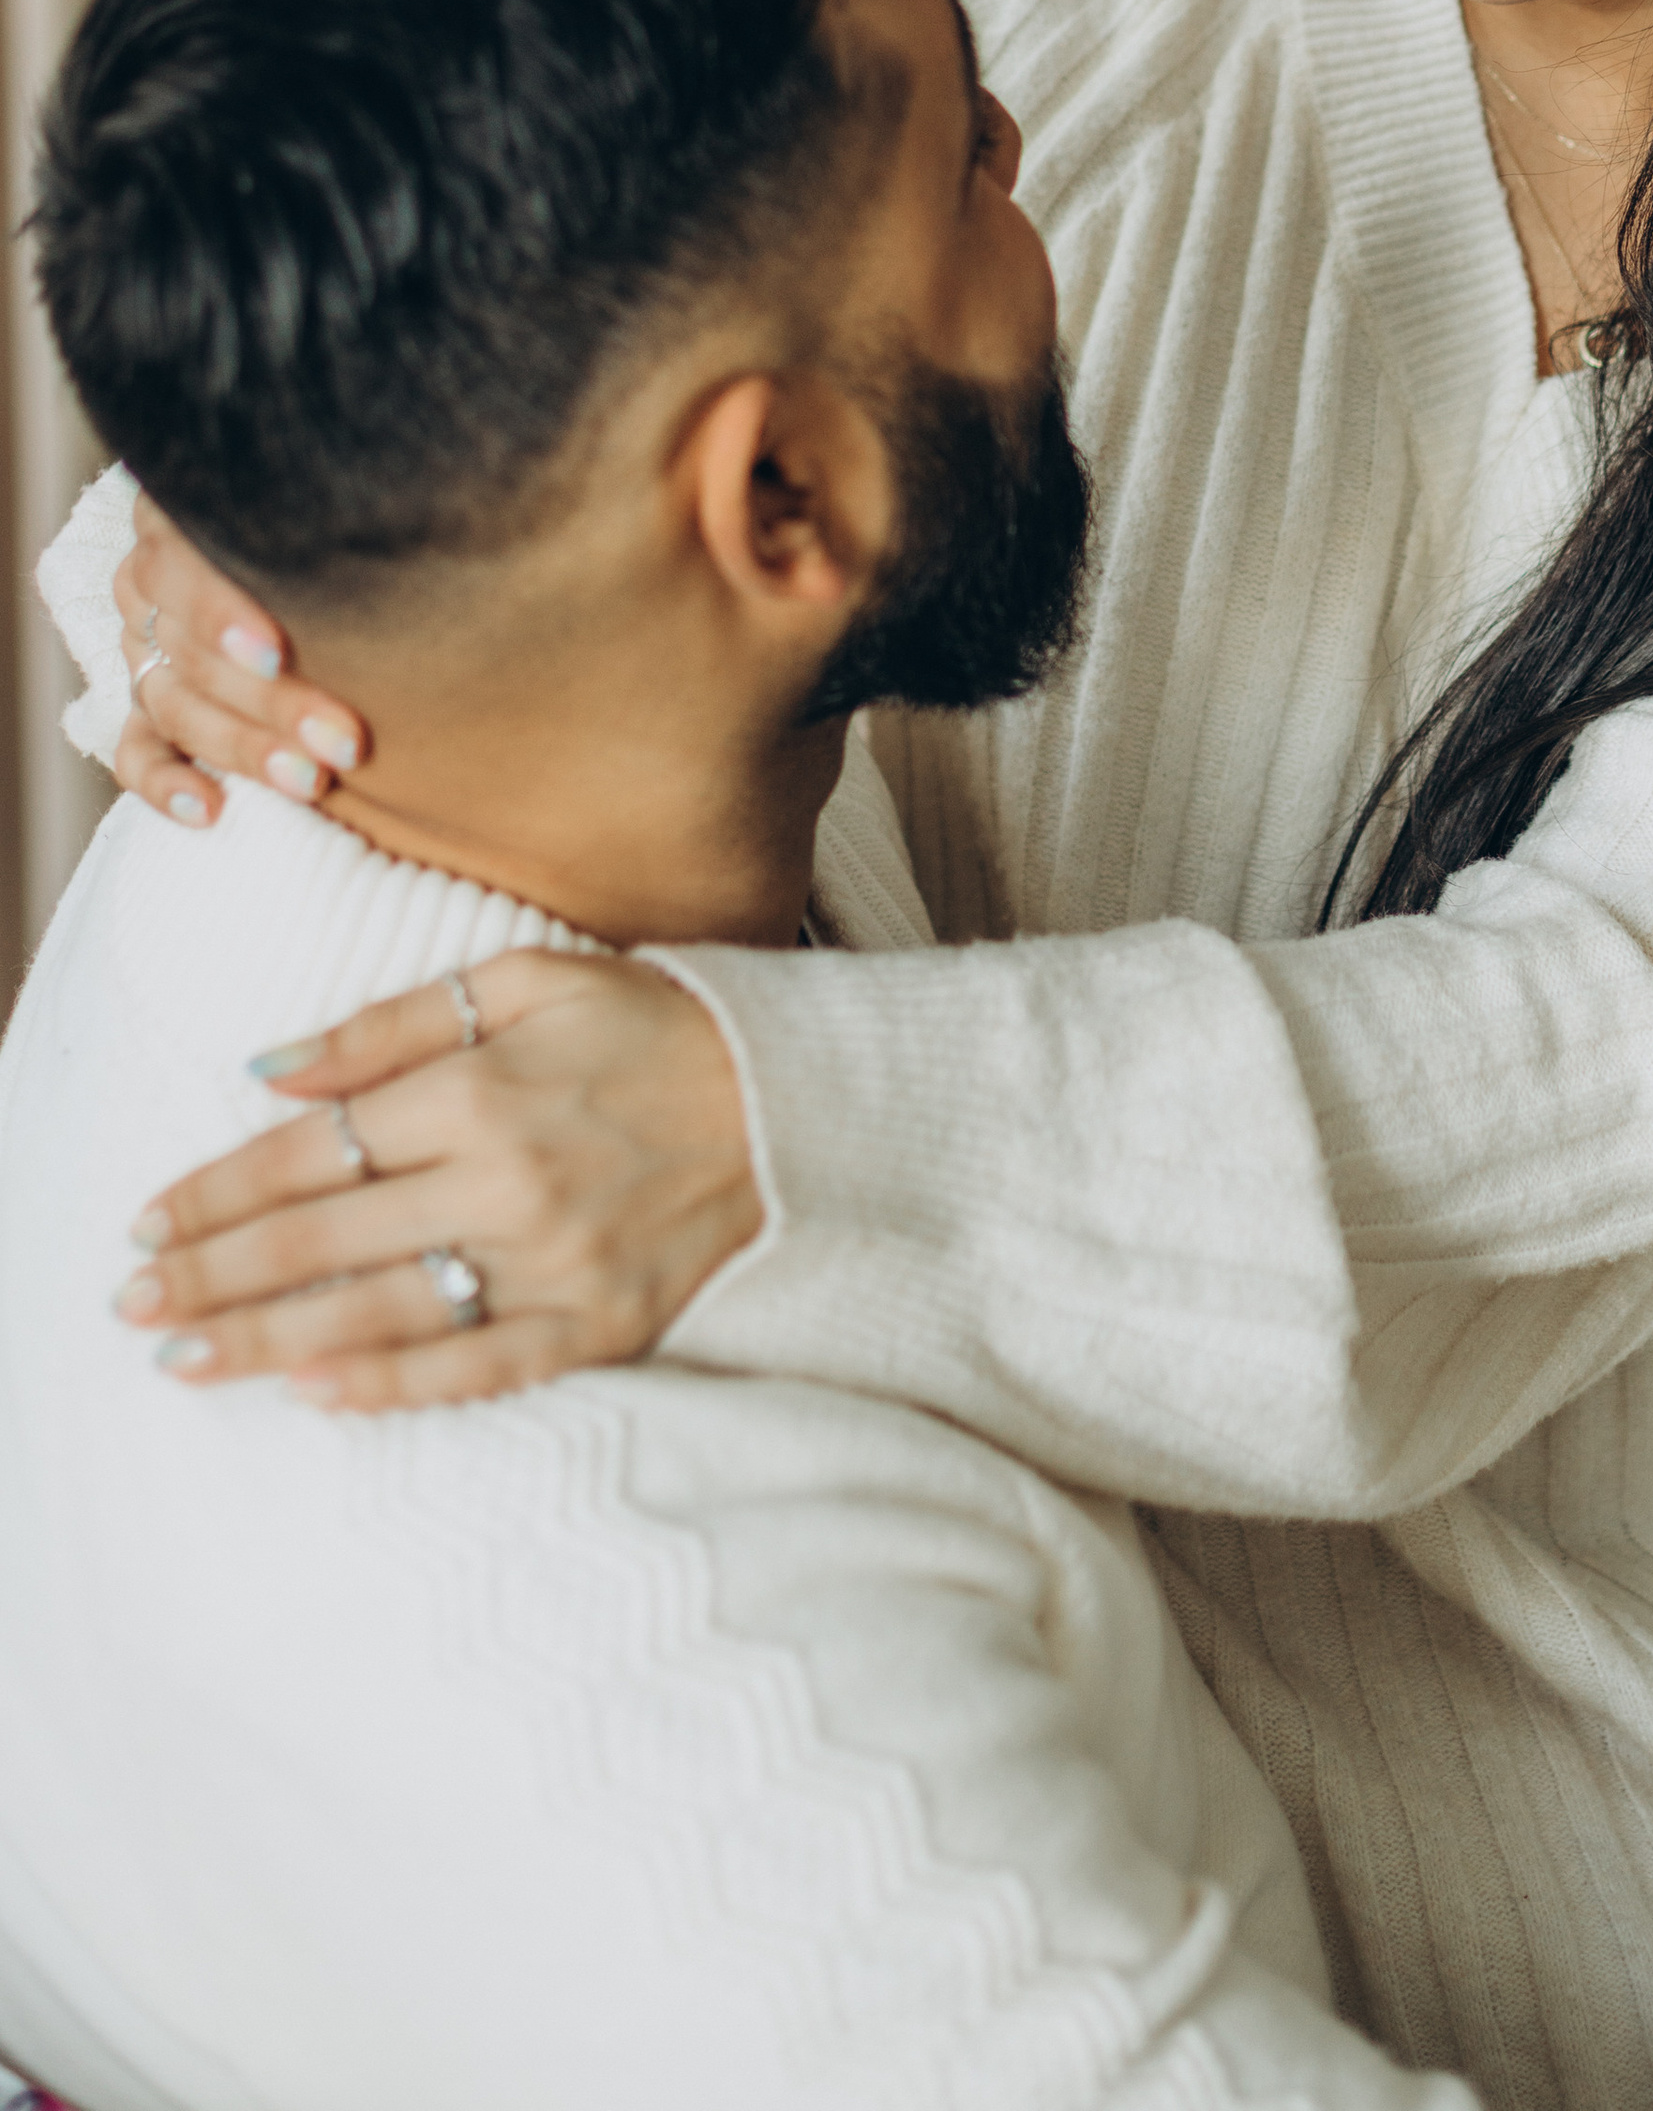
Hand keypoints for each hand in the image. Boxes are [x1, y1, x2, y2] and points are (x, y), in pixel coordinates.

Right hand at [112, 491, 366, 824]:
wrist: (330, 532)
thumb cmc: (361, 507)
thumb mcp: (361, 495)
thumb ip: (384, 505)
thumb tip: (457, 510)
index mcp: (191, 511)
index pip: (185, 562)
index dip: (224, 612)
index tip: (279, 653)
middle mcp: (157, 577)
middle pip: (195, 650)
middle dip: (275, 703)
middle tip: (347, 743)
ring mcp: (146, 644)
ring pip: (175, 704)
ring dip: (245, 748)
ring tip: (311, 781)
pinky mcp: (148, 704)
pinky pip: (137, 749)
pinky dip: (164, 782)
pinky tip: (208, 810)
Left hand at [117, 953, 760, 1407]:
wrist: (801, 1104)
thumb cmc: (657, 1025)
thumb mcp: (531, 979)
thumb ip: (394, 1023)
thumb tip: (273, 1069)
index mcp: (483, 1088)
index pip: (314, 1150)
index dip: (219, 1188)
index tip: (148, 1220)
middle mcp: (507, 1182)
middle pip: (323, 1239)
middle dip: (212, 1272)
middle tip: (131, 1302)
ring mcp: (553, 1264)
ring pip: (379, 1314)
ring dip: (266, 1340)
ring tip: (183, 1358)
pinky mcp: (599, 1326)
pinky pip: (478, 1370)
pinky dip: (393, 1386)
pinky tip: (315, 1393)